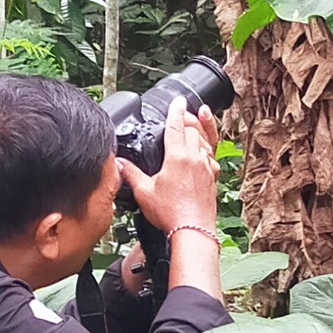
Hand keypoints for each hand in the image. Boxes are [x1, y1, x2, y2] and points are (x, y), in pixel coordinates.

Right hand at [121, 107, 222, 233]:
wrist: (193, 231)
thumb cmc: (170, 213)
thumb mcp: (144, 192)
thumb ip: (131, 174)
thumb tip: (120, 164)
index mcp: (178, 156)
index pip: (177, 125)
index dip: (176, 110)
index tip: (178, 100)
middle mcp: (195, 158)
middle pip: (194, 129)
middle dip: (188, 118)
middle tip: (182, 113)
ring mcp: (207, 168)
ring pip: (206, 141)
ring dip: (200, 130)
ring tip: (197, 122)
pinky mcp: (212, 179)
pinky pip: (212, 157)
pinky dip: (208, 148)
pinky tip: (203, 152)